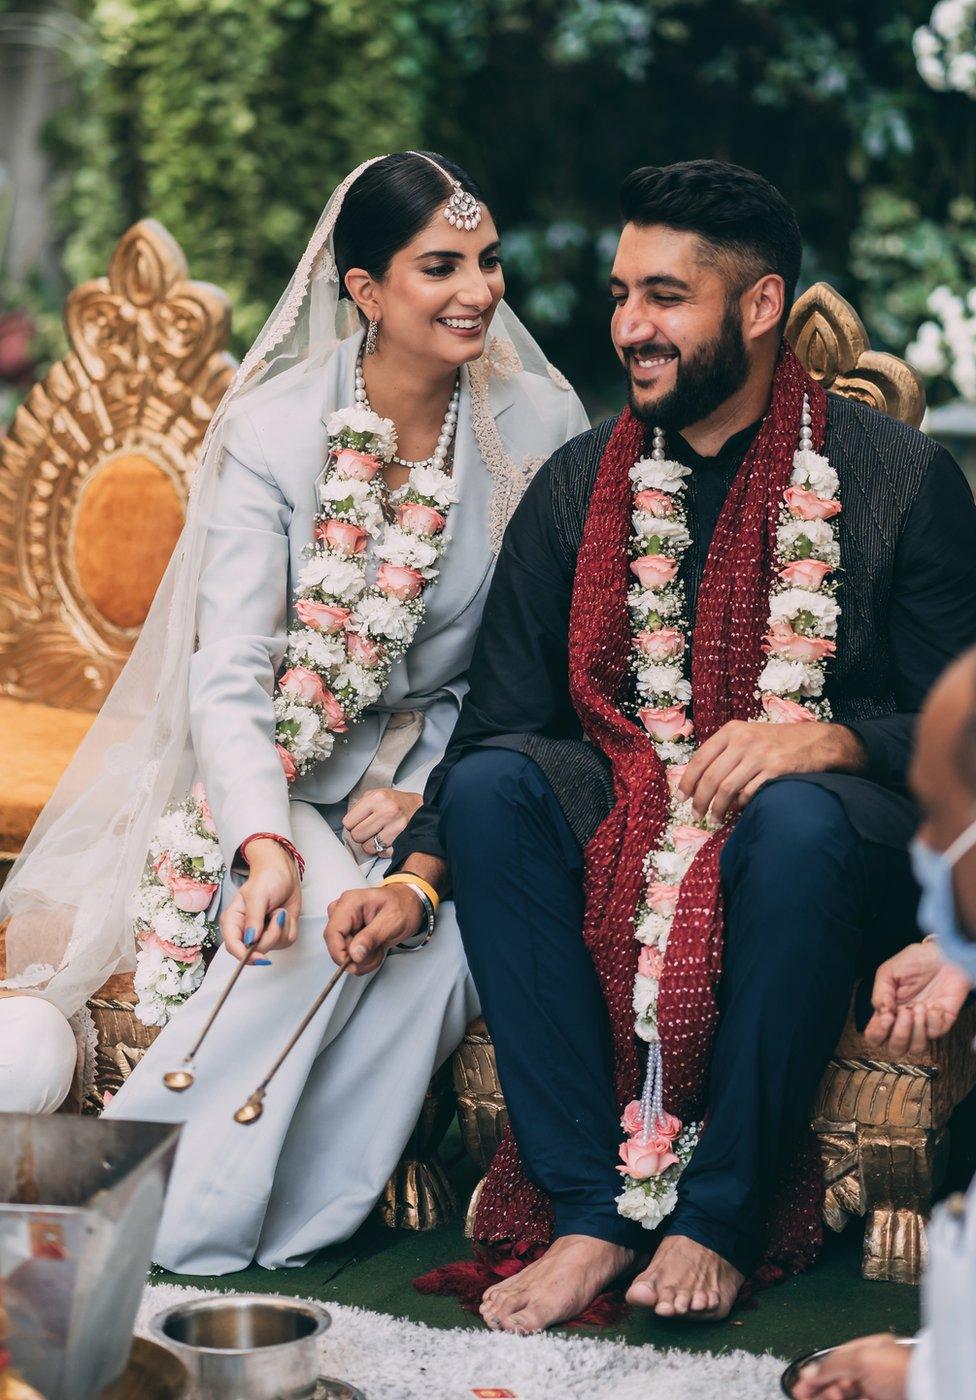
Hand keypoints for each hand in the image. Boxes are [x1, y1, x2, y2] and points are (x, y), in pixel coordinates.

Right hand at [220, 840, 301, 961]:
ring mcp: (262, 935)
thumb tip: (250, 940)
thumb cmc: (266, 879)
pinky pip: (287, 941)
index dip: (245, 956)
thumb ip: (253, 918)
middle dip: (271, 935)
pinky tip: (284, 914)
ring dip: (282, 928)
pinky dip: (290, 927)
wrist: (284, 874)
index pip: (233, 947)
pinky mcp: (278, 934)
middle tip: (277, 914)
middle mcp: (246, 931)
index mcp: (233, 921)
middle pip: (256, 951)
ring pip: (274, 947)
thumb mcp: (257, 895)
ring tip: (278, 910)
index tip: (261, 957)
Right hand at [323, 884, 424, 974]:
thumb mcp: (392, 920)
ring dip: (363, 959)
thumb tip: (354, 954)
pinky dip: (364, 959)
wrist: (407, 906)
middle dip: (358, 957)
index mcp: (350, 903)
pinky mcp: (348, 935)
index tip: (355, 964)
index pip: (332, 933)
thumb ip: (371, 937)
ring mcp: (344, 924)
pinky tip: (374, 948)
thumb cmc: (402, 906)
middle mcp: (342, 912)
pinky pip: (350, 956)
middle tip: (377, 951)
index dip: (340, 953)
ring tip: (378, 946)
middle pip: (337, 946)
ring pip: (343, 955)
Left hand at [343, 788, 422, 855]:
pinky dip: (383, 849)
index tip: (359, 822)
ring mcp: (396, 827)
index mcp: (377, 798)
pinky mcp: (403, 840)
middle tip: (369, 829)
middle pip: (357, 836)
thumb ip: (360, 806)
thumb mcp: (378, 795)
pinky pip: (382, 853)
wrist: (423, 810)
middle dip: (361, 834)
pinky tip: (388, 839)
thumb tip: (347, 823)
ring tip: (379, 834)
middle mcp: (387, 811)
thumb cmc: (398, 803)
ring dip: (371, 844)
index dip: (352, 824)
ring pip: (368, 847)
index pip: (349, 822)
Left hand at [678, 720, 865, 822]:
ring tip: (713, 820)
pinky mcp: (776, 770)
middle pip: (710, 778)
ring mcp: (760, 755)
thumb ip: (724, 752)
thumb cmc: (777, 742)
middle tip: (696, 815)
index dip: (687, 781)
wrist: (817, 741)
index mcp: (732, 731)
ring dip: (717, 809)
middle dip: (699, 801)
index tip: (682, 798)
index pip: (699, 759)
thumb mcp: (748, 736)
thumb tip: (697, 781)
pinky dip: (740, 806)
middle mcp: (743, 741)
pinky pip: (749, 794)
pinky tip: (737, 810)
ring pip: (727, 789)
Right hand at [792, 1333, 910, 1399]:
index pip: (835, 1361)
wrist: (927, 1392)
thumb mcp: (861, 1359)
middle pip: (837, 1381)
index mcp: (869, 1352)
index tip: (801, 1385)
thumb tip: (810, 1371)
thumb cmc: (901, 1371)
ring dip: (827, 1397)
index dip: (816, 1373)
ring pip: (844, 1395)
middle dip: (820, 1388)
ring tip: (820, 1399)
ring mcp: (876, 1392)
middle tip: (806, 1396)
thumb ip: (833, 1363)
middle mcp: (872, 1372)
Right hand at [864, 941, 971, 1054]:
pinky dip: (933, 1021)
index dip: (878, 1033)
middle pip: (896, 1049)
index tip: (887, 1016)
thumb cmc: (914, 961)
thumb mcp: (888, 971)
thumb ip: (880, 993)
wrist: (941, 955)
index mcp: (888, 1012)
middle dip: (899, 1035)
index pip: (875, 1036)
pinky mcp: (942, 1022)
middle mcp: (904, 1022)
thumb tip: (881, 1012)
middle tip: (905, 1012)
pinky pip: (936, 1034)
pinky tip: (935, 1005)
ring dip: (916, 1030)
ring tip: (920, 1007)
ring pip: (916, 1049)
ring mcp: (924, 1024)